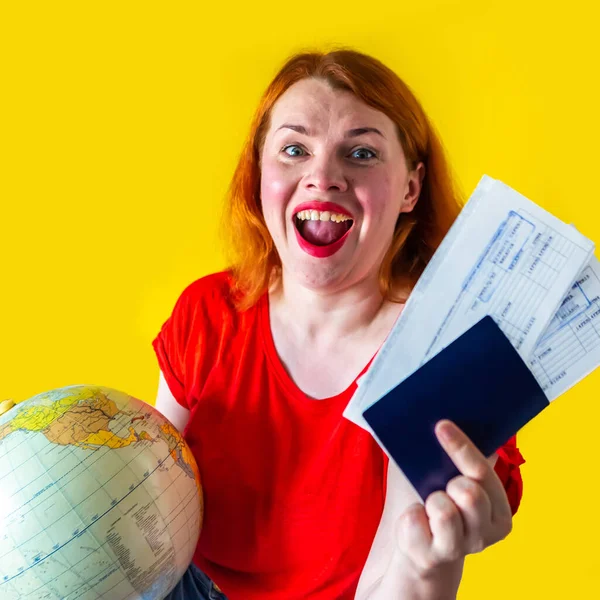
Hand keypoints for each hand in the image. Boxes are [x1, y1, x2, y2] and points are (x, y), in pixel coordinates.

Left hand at [396, 420, 512, 577]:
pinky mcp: (433, 554)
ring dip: (431, 500)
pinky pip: (418, 521)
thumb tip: (450, 418)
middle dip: (450, 481)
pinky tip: (417, 519)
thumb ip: (456, 455)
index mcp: (499, 509)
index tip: (441, 425)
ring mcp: (461, 546)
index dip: (463, 446)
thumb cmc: (433, 501)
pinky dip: (412, 514)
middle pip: (470, 492)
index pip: (484, 471)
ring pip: (444, 508)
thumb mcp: (446, 476)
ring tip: (429, 505)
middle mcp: (486, 532)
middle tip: (440, 482)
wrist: (417, 545)